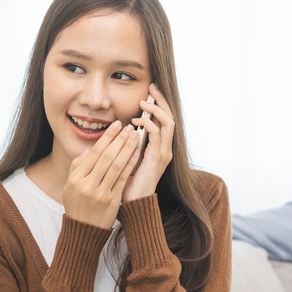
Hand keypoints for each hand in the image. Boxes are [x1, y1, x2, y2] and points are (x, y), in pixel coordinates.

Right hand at [62, 122, 139, 228]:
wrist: (84, 229)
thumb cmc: (77, 203)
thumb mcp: (70, 185)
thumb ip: (78, 166)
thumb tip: (90, 149)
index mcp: (76, 178)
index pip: (94, 152)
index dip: (107, 137)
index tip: (116, 125)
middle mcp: (88, 184)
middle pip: (106, 157)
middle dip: (119, 139)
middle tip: (129, 127)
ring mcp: (101, 193)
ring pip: (116, 166)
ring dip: (127, 148)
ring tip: (135, 136)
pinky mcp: (112, 201)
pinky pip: (122, 178)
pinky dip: (130, 164)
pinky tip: (137, 153)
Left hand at [122, 83, 174, 201]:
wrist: (133, 203)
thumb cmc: (127, 183)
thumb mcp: (127, 157)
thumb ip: (128, 144)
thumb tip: (120, 128)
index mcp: (159, 147)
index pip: (164, 119)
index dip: (159, 104)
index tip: (149, 92)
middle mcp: (165, 148)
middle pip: (170, 116)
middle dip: (161, 100)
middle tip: (151, 88)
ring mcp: (164, 153)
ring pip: (168, 122)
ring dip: (156, 109)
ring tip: (144, 102)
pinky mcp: (158, 158)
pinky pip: (158, 134)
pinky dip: (148, 124)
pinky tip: (135, 121)